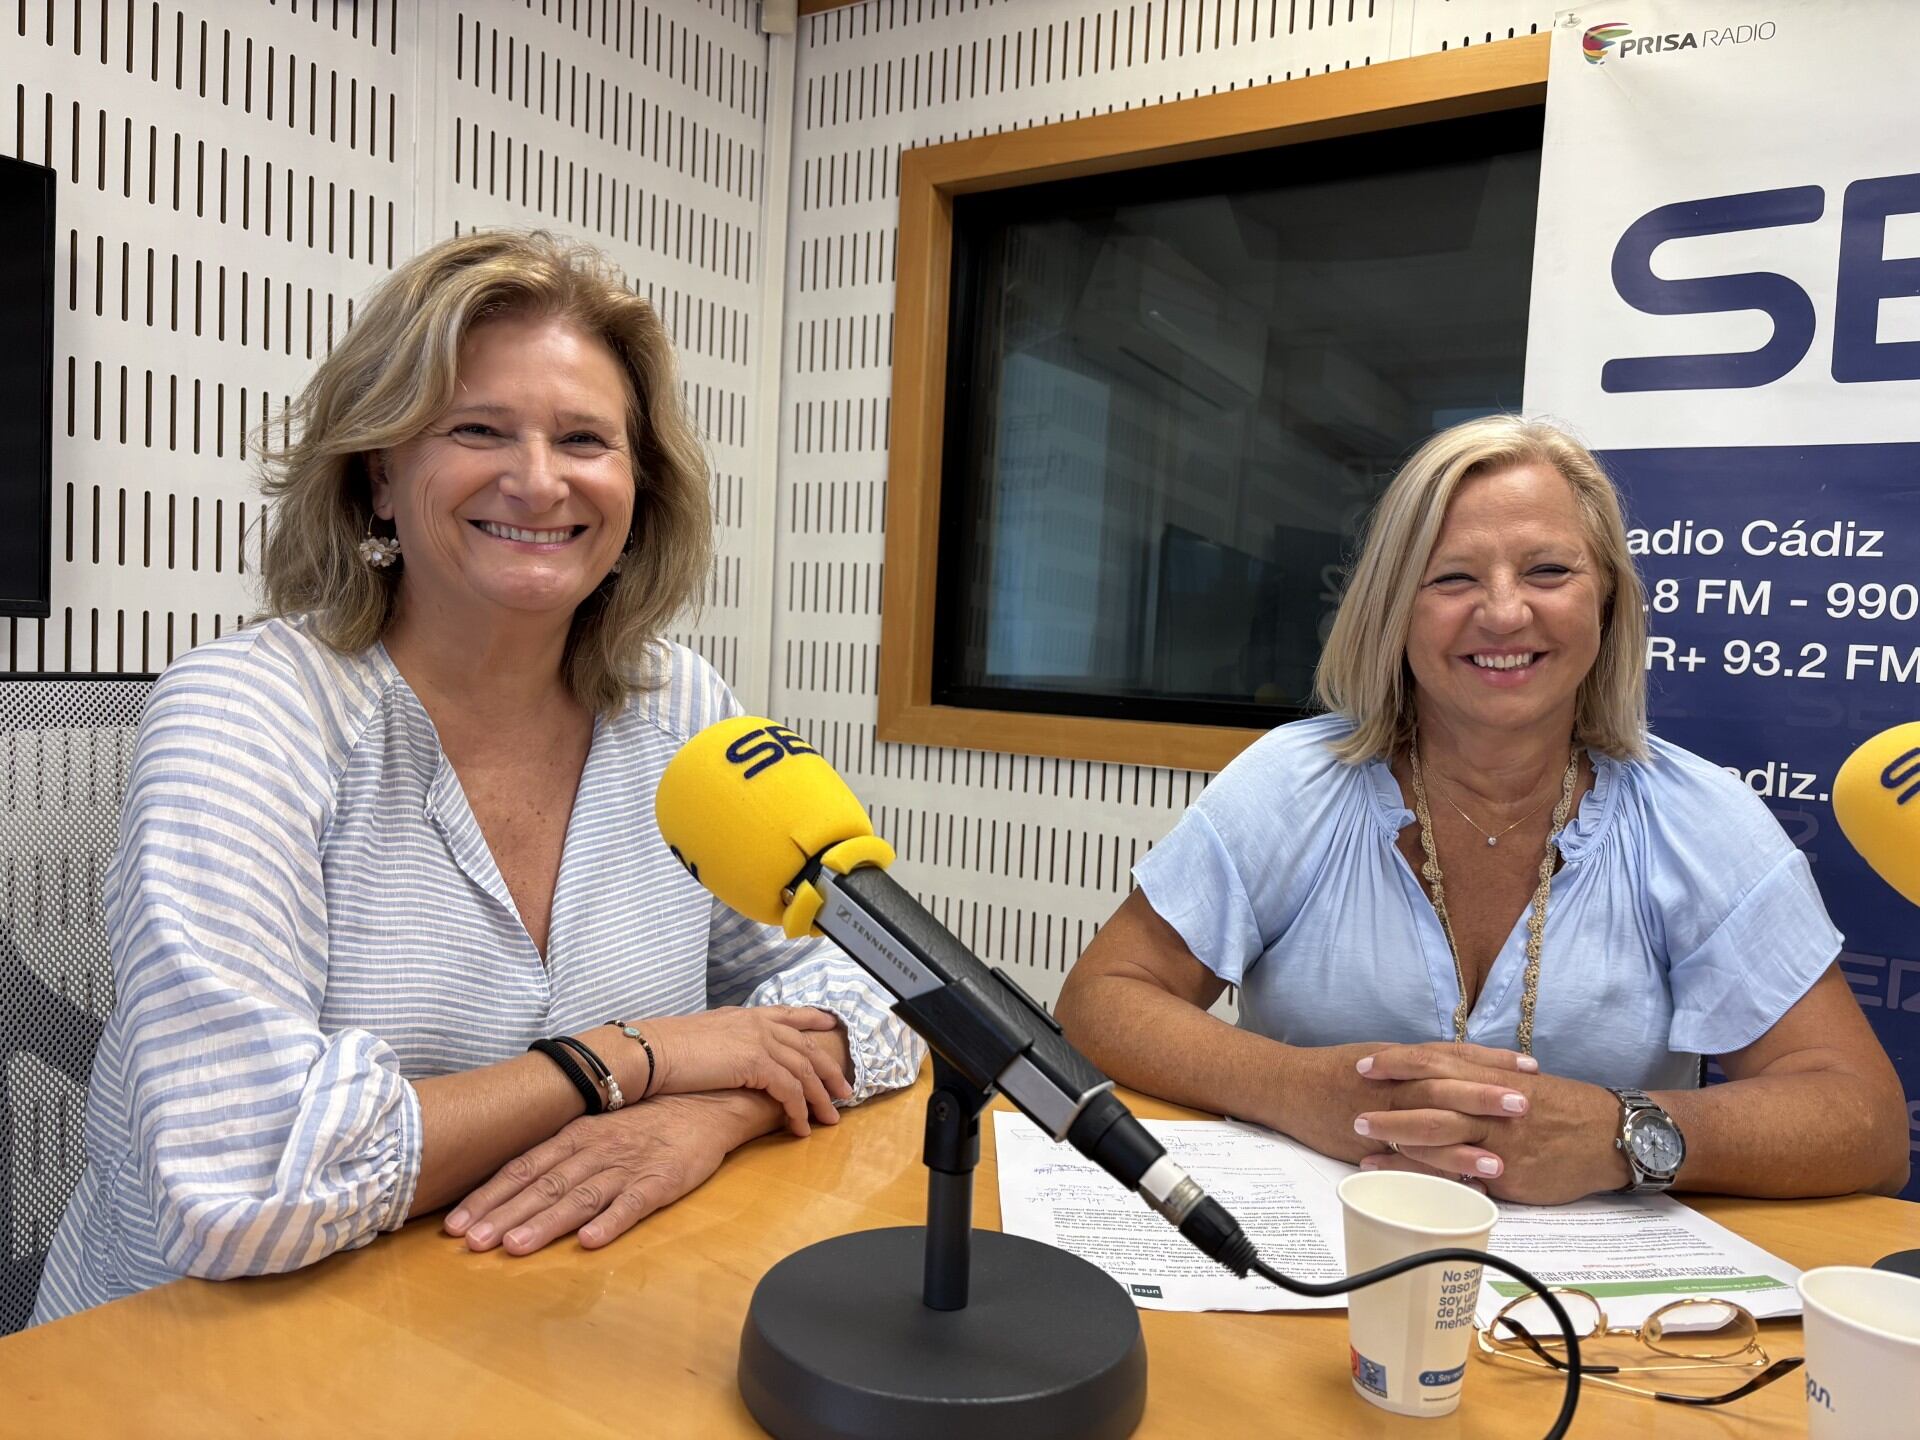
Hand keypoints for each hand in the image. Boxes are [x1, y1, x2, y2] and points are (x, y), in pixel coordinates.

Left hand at [444, 1092, 760, 1255]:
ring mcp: (629, 1166)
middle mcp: (596, 1150)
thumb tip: (509, 1185)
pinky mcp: (663, 1181)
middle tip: (472, 1243)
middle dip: (504, 1215)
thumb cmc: (646, 1120)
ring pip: (580, 1197)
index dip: (489, 1196)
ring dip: (546, 1223)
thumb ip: (559, 1154)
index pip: (523, 1167)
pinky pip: (635, 1203)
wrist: (707, 1102)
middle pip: (543, 1186)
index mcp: (576, 1136)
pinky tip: (591, 1242)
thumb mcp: (597, 1127)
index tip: (456, 1224)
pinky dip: (612, 1222)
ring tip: (515, 1247)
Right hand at [626, 1006, 851, 1135]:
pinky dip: (798, 1110)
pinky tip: (800, 1127)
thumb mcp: (703, 1037)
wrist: (651, 1052)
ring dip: (819, 1098)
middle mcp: (758, 1024)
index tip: (831, 1023)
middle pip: (806, 1046)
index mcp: (745, 1015)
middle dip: (829, 1070)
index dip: (813, 1019)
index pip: (788, 1014)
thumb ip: (725, 1042)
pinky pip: (789, 1090)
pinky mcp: (757, 1062)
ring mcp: (759, 1040)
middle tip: (845, 1090)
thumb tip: (729, 1056)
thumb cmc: (666, 1049)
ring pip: (804, 1071)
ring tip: (830, 1119)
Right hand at [1271, 1040, 1538, 1171]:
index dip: (1492, 1062)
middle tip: (1526, 1105)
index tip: (1531, 1068)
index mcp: (1402, 1060)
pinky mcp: (1368, 1148)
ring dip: (1462, 1148)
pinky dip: (1430, 1176)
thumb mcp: (1384, 1054)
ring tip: (1500, 1162)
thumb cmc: (1338, 1069)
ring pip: (1425, 1131)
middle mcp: (1394, 1086)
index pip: (1454, 1056)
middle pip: (1444, 1089)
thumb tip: (1469, 1066)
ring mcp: (1381, 1117)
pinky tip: (1457, 1190)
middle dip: (1484, 1097)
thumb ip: (1424, 1063)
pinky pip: (1403, 1164)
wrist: (1289, 1086)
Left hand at [1353, 1043, 1627, 1203]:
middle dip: (1389, 1106)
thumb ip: (1481, 1077)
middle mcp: (1490, 1104)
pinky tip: (1403, 1181)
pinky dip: (1430, 1176)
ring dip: (1399, 1141)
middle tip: (1352, 1110)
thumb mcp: (1519, 1081)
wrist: (1611, 1136)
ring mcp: (1498, 1140)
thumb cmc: (1563, 1107)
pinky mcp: (1508, 1173)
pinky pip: (1462, 1175)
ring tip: (1364, 1147)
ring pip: (1440, 1137)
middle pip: (1429, 1099)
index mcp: (1491, 1076)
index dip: (1397, 1062)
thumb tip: (1443, 1074)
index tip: (1365, 1064)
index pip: (1435, 1060)